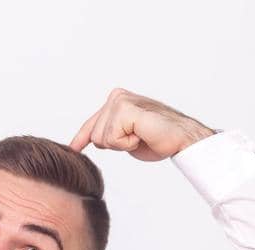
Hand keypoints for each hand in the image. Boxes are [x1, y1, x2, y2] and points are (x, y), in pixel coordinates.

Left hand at [67, 88, 215, 161]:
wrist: (181, 138)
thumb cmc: (158, 137)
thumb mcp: (126, 136)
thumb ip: (109, 133)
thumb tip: (91, 140)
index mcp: (115, 100)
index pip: (91, 124)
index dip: (81, 139)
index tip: (73, 148)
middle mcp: (116, 96)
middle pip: (94, 136)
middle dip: (115, 145)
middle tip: (138, 137)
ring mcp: (120, 101)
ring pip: (102, 139)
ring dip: (122, 145)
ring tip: (141, 135)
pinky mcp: (125, 109)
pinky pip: (112, 139)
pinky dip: (127, 144)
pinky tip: (142, 134)